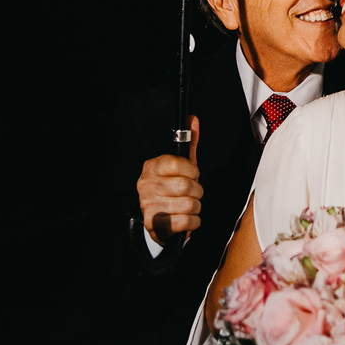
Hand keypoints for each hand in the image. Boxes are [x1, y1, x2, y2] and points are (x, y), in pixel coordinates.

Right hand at [136, 115, 201, 245]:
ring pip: (189, 204)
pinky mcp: (154, 224)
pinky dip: (194, 221)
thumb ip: (189, 144)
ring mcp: (148, 205)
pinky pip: (186, 221)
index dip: (191, 169)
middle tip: (194, 192)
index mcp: (152, 167)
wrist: (159, 220)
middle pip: (186, 186)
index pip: (176, 163)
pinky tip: (188, 218)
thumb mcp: (181, 166)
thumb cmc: (172, 190)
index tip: (193, 174)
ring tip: (190, 206)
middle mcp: (146, 185)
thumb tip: (193, 119)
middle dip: (198, 191)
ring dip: (196, 207)